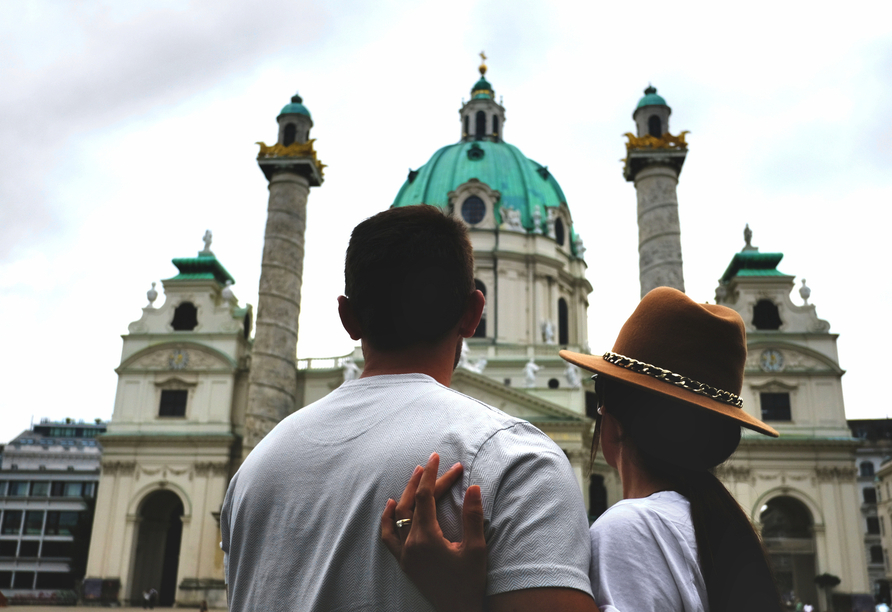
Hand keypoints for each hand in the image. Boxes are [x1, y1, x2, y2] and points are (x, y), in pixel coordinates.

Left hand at [381, 453, 486, 611]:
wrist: (457, 611)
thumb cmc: (469, 583)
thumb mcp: (476, 550)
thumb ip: (473, 517)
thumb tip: (473, 487)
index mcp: (427, 539)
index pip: (425, 498)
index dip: (432, 475)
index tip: (437, 457)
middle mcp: (410, 545)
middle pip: (413, 503)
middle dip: (423, 480)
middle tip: (433, 462)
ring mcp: (405, 555)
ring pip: (398, 516)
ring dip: (407, 493)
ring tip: (416, 475)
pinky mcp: (404, 562)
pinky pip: (388, 537)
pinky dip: (388, 519)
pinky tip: (392, 505)